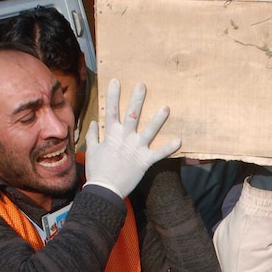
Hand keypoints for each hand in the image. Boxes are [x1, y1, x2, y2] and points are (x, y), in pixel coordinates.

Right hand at [85, 79, 180, 197]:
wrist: (104, 190)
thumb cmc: (97, 171)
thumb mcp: (91, 151)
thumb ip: (93, 136)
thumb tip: (93, 122)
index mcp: (111, 135)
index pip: (111, 111)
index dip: (112, 96)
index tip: (115, 81)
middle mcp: (124, 139)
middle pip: (132, 115)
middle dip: (137, 99)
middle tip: (142, 85)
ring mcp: (136, 149)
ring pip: (149, 131)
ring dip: (158, 119)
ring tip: (166, 107)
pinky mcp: (144, 161)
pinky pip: (159, 153)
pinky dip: (169, 148)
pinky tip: (179, 140)